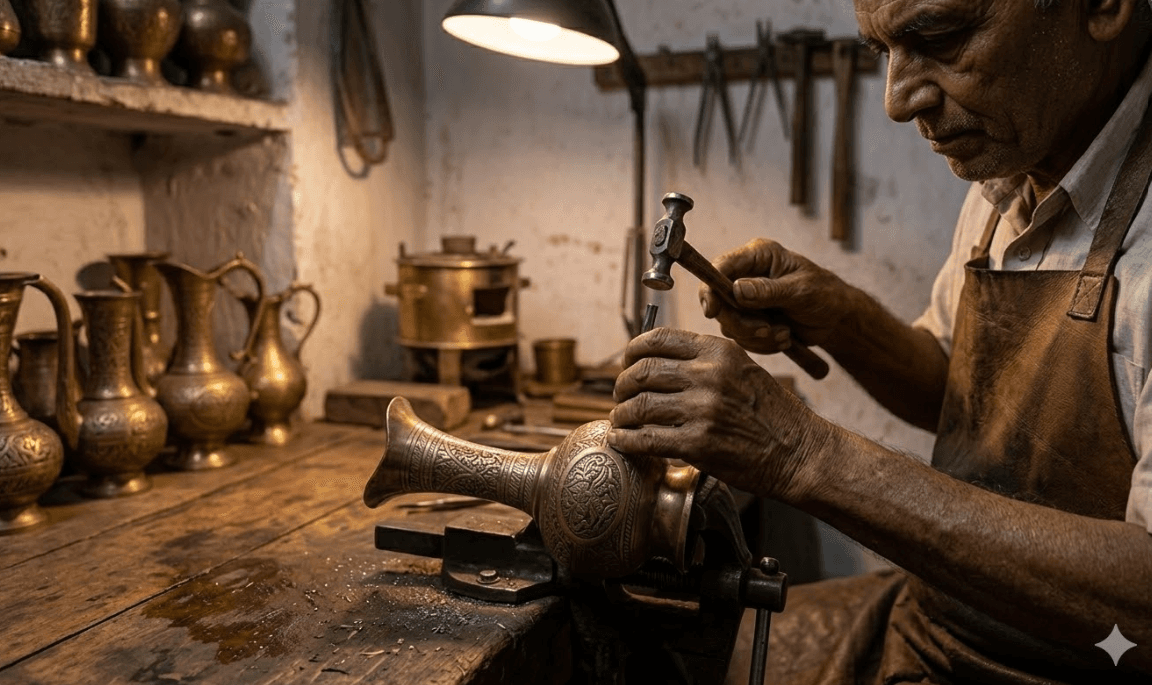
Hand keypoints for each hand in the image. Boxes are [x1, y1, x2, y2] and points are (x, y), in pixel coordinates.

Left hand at [606, 327, 830, 501]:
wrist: (800, 452)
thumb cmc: (773, 414)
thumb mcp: (744, 369)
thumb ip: (706, 363)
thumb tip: (660, 363)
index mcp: (719, 351)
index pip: (658, 339)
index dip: (632, 352)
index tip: (627, 364)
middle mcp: (709, 375)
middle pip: (642, 371)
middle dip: (622, 385)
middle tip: (621, 397)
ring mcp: (703, 409)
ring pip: (639, 405)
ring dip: (622, 415)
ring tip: (621, 421)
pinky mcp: (698, 443)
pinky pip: (646, 438)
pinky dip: (627, 441)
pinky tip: (622, 442)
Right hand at [700, 238, 856, 352]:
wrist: (837, 317)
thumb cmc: (825, 294)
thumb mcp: (801, 290)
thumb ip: (768, 290)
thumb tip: (736, 290)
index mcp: (758, 256)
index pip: (721, 267)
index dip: (710, 288)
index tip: (712, 310)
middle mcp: (746, 275)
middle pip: (720, 301)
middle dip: (741, 322)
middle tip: (765, 330)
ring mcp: (746, 300)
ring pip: (729, 324)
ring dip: (756, 336)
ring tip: (784, 333)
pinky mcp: (750, 320)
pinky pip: (742, 338)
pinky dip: (762, 344)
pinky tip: (784, 338)